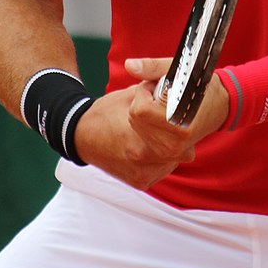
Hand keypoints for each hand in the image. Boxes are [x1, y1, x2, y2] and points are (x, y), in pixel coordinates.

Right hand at [73, 84, 187, 189]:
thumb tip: (179, 85)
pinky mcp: (142, 182)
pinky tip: (158, 144)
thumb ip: (157, 89)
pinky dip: (166, 157)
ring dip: (177, 144)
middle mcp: (140, 156)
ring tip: (166, 130)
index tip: (174, 105)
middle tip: (178, 117)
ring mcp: (142, 172)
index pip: (178, 125)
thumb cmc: (109, 111)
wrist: (84, 137)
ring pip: (176, 158)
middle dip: (183, 129)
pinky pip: (165, 168)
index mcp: (137, 132)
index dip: (179, 111)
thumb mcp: (133, 93)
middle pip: (182, 144)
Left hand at [126, 57, 229, 151]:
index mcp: (177, 124)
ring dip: (145, 114)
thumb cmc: (200, 84)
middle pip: (135, 119)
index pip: (140, 110)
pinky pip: (142, 137)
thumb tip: (129, 65)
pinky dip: (147, 125)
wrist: (220, 105)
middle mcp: (173, 144)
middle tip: (162, 95)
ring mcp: (169, 153)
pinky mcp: (166, 156)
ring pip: (136, 128)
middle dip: (144, 102)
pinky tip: (163, 119)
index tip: (158, 85)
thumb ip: (152, 67)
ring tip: (164, 106)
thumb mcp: (179, 69)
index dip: (145, 92)